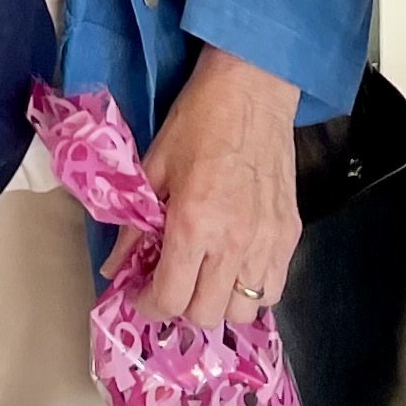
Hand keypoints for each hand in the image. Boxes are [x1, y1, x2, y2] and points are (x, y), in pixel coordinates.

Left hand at [133, 46, 300, 327]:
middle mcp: (235, 243)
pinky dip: (251, 292)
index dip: (149, 307)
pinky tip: (234, 270)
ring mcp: (268, 243)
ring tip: (203, 279)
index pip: (171, 298)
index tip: (139, 296)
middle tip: (168, 285)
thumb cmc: (197, 121)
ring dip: (218, 304)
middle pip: (208, 315)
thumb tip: (115, 267)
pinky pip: (273, 290)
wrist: (252, 89)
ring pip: (245, 311)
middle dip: (180, 308)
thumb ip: (134, 224)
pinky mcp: (290, 235)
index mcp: (194, 223)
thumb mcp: (153, 167)